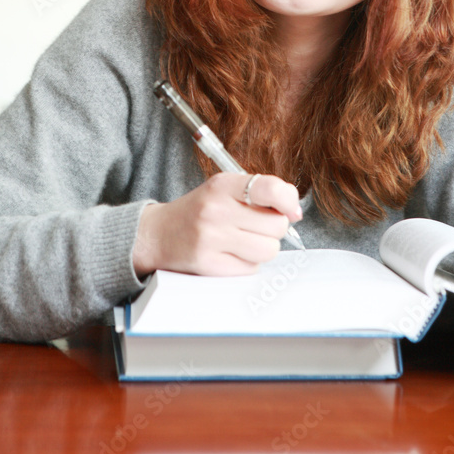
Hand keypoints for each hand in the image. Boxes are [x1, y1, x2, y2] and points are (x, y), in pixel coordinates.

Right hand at [132, 173, 301, 278]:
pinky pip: (252, 268)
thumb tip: (295, 211)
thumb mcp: (224, 189)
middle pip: (277, 225)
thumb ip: (259, 193)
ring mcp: (212, 239)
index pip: (271, 189)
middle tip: (256, 225)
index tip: (291, 209)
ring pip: (268, 250)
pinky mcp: (210, 265)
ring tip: (244, 240)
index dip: (289, 200)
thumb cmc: (200, 210)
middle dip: (274, 227)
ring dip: (263, 248)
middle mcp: (216, 210)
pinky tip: (231, 253)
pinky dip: (248, 263)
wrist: (159, 234)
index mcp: (222, 185)